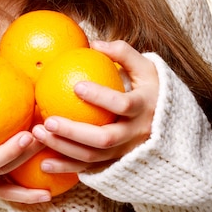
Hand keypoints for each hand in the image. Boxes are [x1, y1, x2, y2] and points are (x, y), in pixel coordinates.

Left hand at [32, 40, 158, 172]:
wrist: (173, 127)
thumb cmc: (152, 90)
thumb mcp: (147, 68)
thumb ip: (123, 53)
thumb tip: (94, 43)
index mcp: (144, 108)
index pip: (122, 104)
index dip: (101, 97)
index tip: (76, 86)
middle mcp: (136, 134)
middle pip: (104, 138)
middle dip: (74, 131)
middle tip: (48, 120)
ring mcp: (126, 152)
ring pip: (93, 157)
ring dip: (63, 148)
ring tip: (38, 134)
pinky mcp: (116, 164)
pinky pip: (89, 169)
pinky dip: (66, 168)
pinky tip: (43, 163)